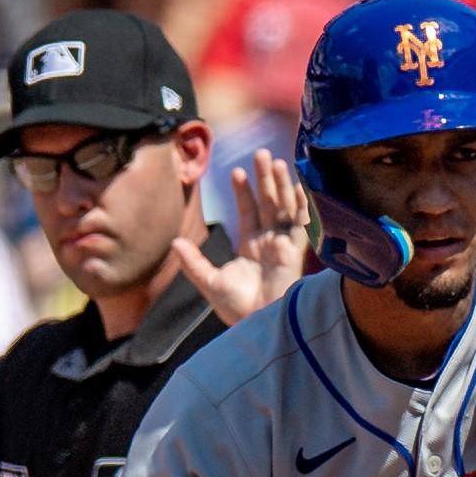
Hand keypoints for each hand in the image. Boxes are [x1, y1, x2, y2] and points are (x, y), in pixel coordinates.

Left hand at [174, 150, 311, 325]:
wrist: (259, 323)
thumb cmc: (237, 309)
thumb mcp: (210, 282)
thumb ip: (194, 262)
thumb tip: (174, 242)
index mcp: (250, 247)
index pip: (248, 211)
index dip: (244, 191)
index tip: (237, 171)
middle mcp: (269, 242)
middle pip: (268, 203)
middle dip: (265, 179)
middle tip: (261, 154)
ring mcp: (283, 245)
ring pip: (283, 208)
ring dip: (281, 185)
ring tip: (276, 161)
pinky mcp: (295, 251)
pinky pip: (300, 224)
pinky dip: (300, 206)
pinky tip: (298, 187)